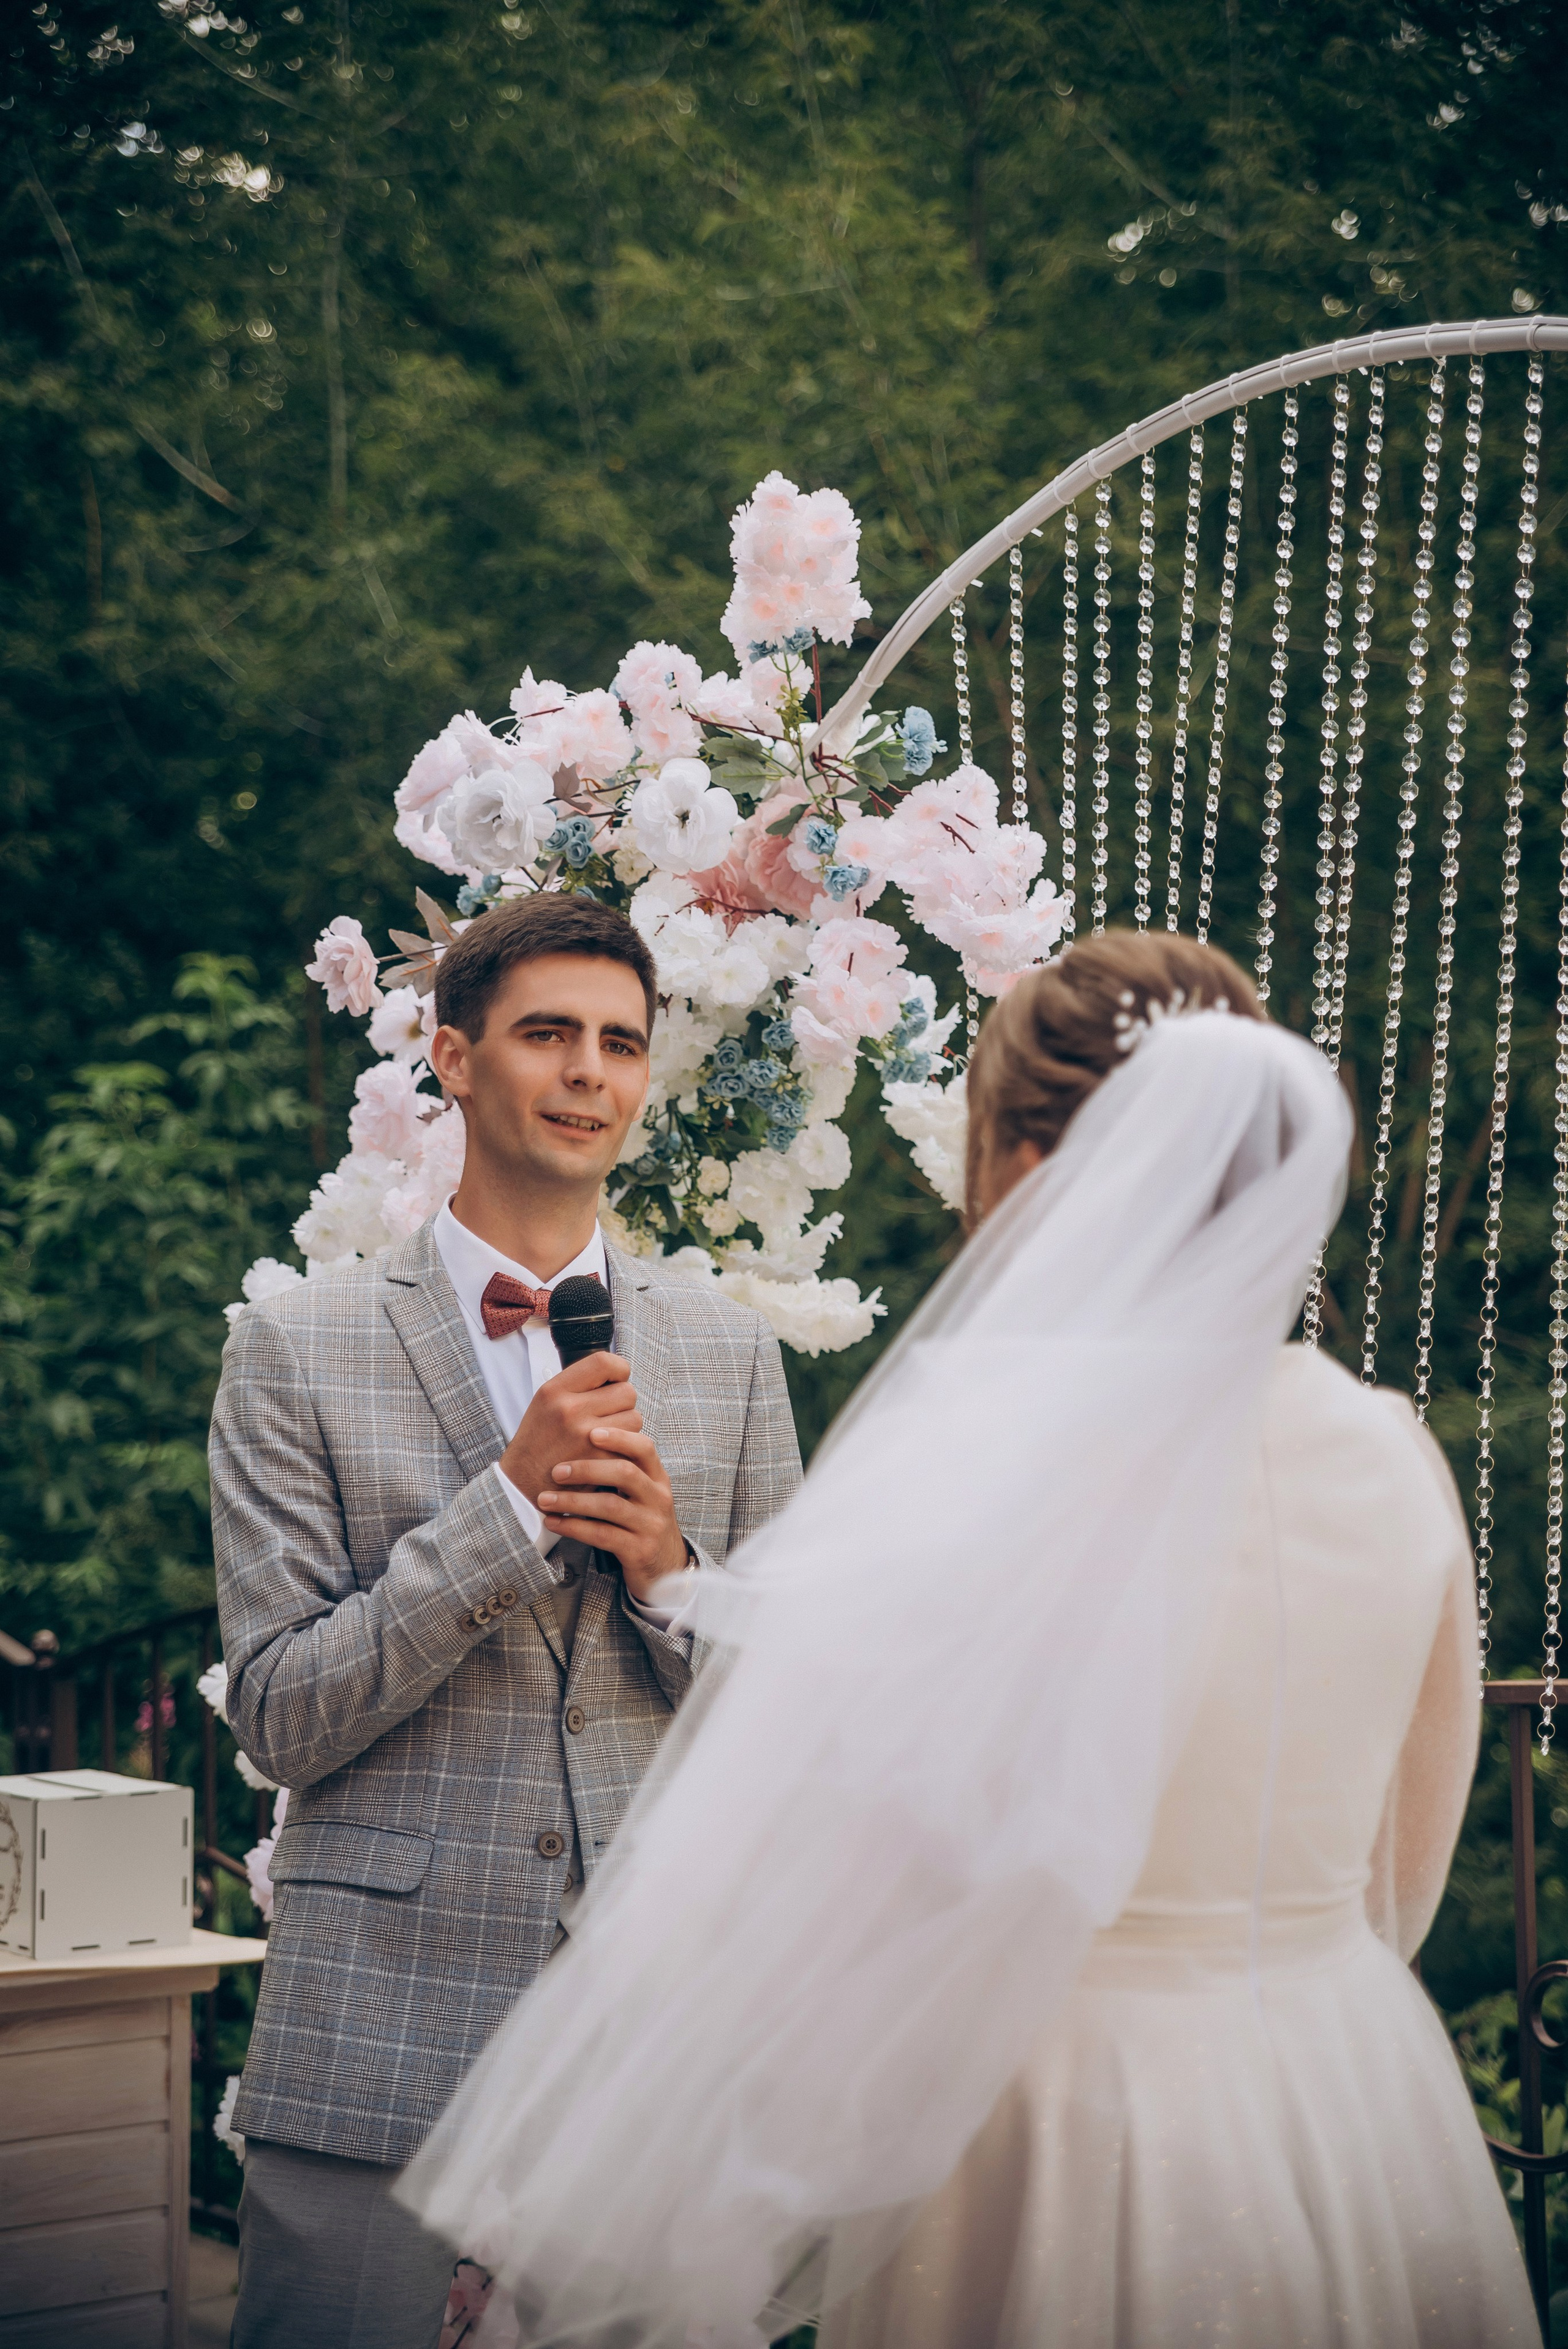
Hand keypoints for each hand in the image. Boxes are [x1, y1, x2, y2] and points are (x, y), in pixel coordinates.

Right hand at [499, 1354, 640, 1527]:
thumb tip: (615, 1372)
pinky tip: (608, 1453)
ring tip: (607, 1436)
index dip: (619, 1370)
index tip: (616, 1381)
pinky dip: (625, 1448)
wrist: (522, 1487)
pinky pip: (631, 1443)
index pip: (603, 1362)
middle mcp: (569, 1409)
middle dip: (623, 1403)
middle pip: (626, 1391)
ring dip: (627, 1427)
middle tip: (609, 1415)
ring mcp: (585, 1435)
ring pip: (634, 1417)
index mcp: (554, 1391)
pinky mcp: (598, 1459)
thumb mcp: (545, 1405)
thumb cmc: (538, 1443)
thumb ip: (577, 1386)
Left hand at [537, 1425, 688, 1605]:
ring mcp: (651, 1525)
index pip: (644, 1448)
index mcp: (658, 1478)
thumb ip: (621, 1470)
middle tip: (556, 1471)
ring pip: (610, 1506)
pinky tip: (553, 1522)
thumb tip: (582, 1438)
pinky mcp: (639, 1550)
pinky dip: (573, 1527)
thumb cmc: (641, 1520)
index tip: (591, 1431)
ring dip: (573, 1501)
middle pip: (625, 1473)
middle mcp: (658, 1498)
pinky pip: (602, 1535)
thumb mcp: (641, 1493)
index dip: (619, 1437)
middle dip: (587, 1468)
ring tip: (544, 1499)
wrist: (665, 1565)